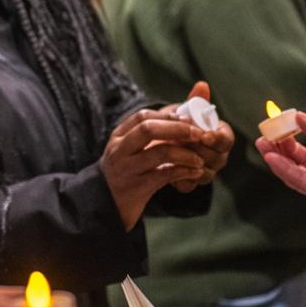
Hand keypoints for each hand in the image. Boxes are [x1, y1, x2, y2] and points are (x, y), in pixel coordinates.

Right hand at [101, 82, 230, 228]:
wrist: (106, 203)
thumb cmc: (127, 169)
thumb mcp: (132, 147)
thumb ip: (156, 128)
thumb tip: (189, 103)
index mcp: (119, 135)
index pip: (142, 116)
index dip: (168, 116)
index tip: (189, 119)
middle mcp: (120, 150)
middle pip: (148, 130)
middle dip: (177, 129)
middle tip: (198, 134)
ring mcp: (127, 169)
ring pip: (160, 153)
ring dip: (185, 154)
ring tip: (200, 159)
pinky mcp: (137, 188)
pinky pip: (164, 175)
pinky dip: (184, 172)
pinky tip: (195, 172)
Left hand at [175, 81, 234, 179]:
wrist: (162, 142)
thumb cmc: (179, 124)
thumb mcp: (186, 111)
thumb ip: (195, 100)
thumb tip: (201, 85)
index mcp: (221, 137)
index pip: (227, 139)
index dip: (217, 138)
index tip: (204, 134)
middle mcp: (218, 156)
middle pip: (216, 157)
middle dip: (197, 148)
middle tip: (180, 141)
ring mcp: (207, 171)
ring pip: (204, 172)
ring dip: (187, 160)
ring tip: (171, 150)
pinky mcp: (191, 183)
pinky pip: (189, 184)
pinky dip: (177, 176)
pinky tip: (166, 166)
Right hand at [256, 112, 305, 218]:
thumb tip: (298, 117)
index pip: (305, 149)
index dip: (289, 138)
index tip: (276, 124)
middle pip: (295, 161)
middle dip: (278, 148)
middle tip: (263, 134)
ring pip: (294, 172)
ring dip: (276, 159)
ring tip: (262, 143)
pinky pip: (302, 181)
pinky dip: (285, 170)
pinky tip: (274, 157)